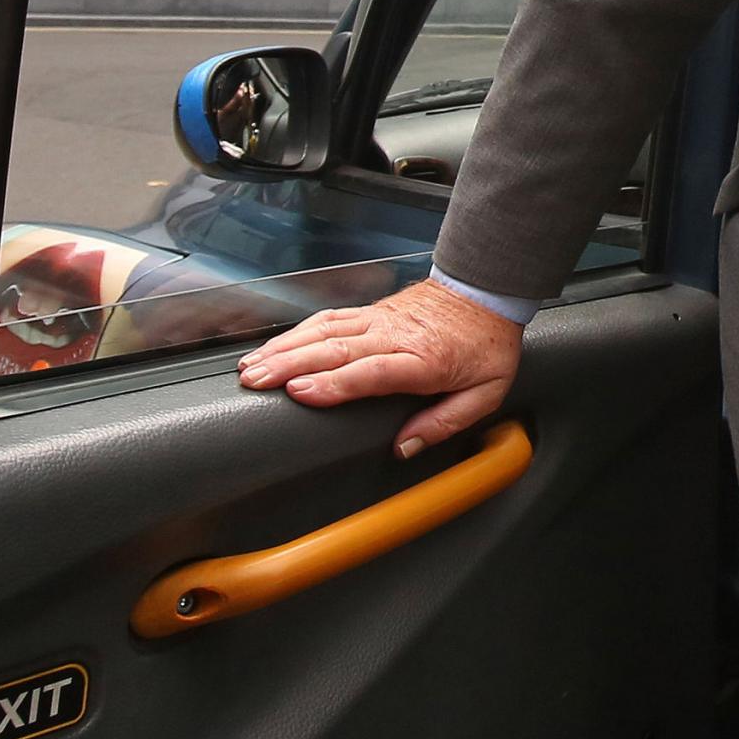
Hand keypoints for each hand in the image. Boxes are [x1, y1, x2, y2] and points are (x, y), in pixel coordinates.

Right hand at [238, 278, 522, 458]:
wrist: (487, 290)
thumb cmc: (486, 345)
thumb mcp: (485, 392)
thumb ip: (445, 422)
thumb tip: (405, 447)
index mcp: (424, 359)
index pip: (372, 370)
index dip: (334, 382)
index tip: (300, 393)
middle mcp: (396, 336)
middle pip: (337, 349)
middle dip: (291, 365)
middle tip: (256, 382)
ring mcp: (380, 319)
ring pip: (325, 331)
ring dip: (285, 348)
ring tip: (252, 367)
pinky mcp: (372, 311)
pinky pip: (329, 319)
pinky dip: (297, 332)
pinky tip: (275, 346)